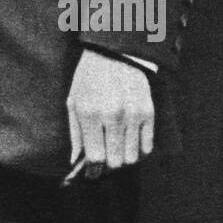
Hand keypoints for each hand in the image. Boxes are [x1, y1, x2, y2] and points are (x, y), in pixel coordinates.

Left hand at [66, 48, 153, 171]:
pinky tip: (130, 143)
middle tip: (104, 158)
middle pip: (115, 161)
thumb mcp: (74, 100)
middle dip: (108, 164)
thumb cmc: (89, 76)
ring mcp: (133, 114)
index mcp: (90, 112)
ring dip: (123, 158)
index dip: (93, 169)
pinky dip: (138, 151)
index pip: (95, 157)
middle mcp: (113, 115)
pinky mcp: (148, 112)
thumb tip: (76, 162)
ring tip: (117, 149)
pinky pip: (147, 147)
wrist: (115, 51)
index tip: (91, 172)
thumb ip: (76, 133)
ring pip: (132, 158)